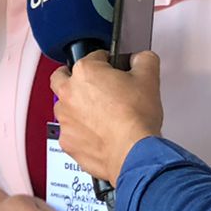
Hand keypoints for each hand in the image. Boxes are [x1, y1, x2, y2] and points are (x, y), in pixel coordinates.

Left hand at [50, 51, 163, 183]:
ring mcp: (65, 120)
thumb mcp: (149, 78)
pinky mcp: (67, 142)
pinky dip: (81, 133)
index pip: (94, 57)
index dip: (108, 62)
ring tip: (98, 114)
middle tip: (91, 85)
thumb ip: (143, 59)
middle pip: (61, 77)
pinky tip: (98, 135)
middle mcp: (69, 94)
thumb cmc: (136, 119)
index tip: (114, 71)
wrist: (133, 153)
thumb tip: (139, 59)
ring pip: (64, 107)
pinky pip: (70, 132)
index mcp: (85, 72)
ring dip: (75, 107)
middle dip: (73, 78)